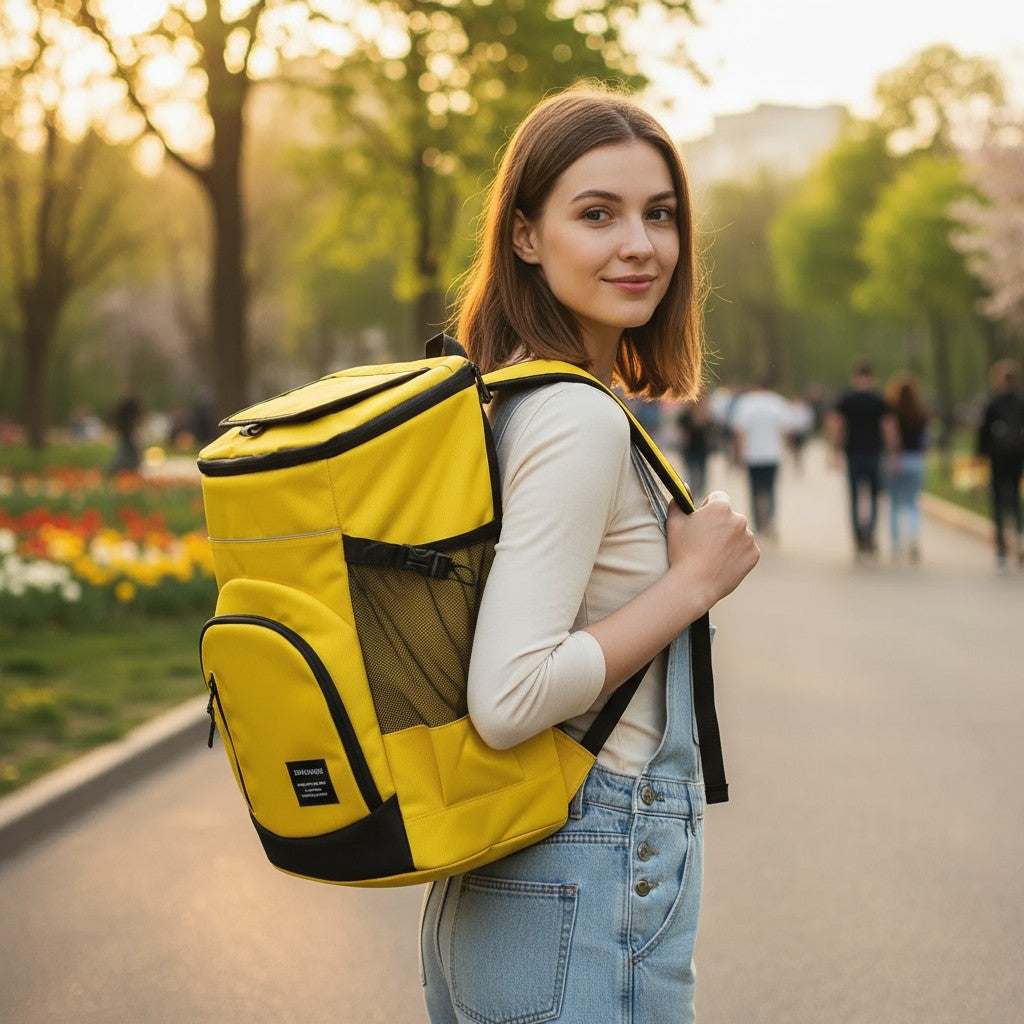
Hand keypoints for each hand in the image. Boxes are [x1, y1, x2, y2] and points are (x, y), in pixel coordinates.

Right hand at [665, 491, 758, 608]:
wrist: (694, 584)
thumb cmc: (681, 551)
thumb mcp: (674, 522)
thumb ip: (679, 500)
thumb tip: (684, 487)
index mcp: (721, 507)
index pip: (718, 497)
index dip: (708, 507)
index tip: (702, 520)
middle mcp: (739, 519)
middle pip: (730, 516)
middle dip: (721, 524)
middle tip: (705, 541)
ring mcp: (749, 538)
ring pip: (739, 533)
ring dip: (730, 539)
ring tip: (713, 555)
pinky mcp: (754, 555)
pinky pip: (746, 550)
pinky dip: (737, 554)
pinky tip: (722, 563)